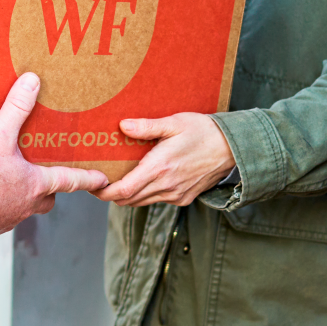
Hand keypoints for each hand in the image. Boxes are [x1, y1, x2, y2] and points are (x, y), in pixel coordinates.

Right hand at [0, 73, 107, 255]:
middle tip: (46, 178)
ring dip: (19, 195)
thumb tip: (32, 82)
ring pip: (23, 207)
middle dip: (50, 190)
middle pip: (48, 199)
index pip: (69, 180)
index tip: (103, 180)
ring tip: (7, 180)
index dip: (87, 178)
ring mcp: (7, 218)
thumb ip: (15, 108)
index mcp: (35, 184)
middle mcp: (26, 205)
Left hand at [97, 113, 235, 207]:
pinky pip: (157, 200)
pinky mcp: (183, 198)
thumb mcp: (174, 123)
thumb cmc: (203, 132)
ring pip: (141, 202)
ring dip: (128, 195)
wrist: (233, 148)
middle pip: (128, 200)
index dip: (104, 192)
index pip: (123, 191)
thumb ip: (147, 127)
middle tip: (100, 181)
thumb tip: (122, 126)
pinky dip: (145, 194)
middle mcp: (166, 186)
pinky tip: (144, 179)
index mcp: (160, 168)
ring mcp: (176, 195)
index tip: (93, 185)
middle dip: (111, 194)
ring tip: (118, 180)